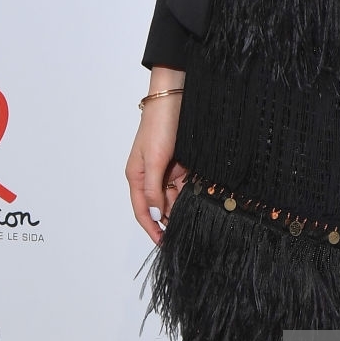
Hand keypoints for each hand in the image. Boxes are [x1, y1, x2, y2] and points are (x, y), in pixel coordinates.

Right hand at [126, 69, 186, 245]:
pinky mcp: (181, 163)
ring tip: (198, 215)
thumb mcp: (154, 159)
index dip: (152, 229)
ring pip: (175, 196)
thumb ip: (153, 189)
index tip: (165, 244)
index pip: (142, 211)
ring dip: (185, 205)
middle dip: (172, 218)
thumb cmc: (159, 124)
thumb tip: (155, 215)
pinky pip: (187, 183)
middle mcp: (150, 175)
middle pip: (160, 206)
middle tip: (188, 231)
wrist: (176, 96)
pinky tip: (203, 198)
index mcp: (136, 176)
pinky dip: (193, 191)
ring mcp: (166, 169)